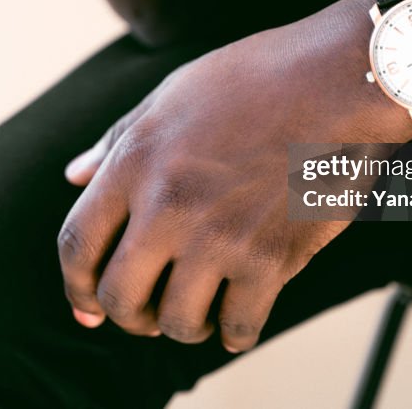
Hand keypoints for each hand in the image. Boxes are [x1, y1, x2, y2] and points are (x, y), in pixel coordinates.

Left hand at [57, 0, 411, 352]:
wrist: (338, 78)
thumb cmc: (256, 77)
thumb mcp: (171, 94)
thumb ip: (118, 140)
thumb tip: (74, 174)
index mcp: (136, 161)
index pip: (77, 244)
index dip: (75, 286)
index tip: (86, 306)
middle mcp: (168, 205)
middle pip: (119, 295)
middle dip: (126, 317)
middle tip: (144, 317)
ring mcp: (219, 236)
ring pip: (177, 322)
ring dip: (182, 327)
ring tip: (195, 315)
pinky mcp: (271, 257)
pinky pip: (239, 326)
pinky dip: (235, 334)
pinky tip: (236, 322)